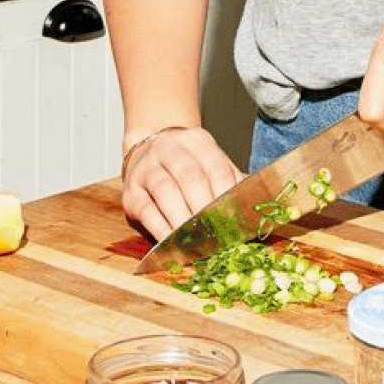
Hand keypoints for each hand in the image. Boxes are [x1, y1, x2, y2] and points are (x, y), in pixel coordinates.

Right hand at [121, 126, 240, 241]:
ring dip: (182, 219)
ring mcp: (146, 168)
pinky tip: (171, 241)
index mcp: (198, 141)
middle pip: (191, 178)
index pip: (217, 168)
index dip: (226, 195)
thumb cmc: (187, 162)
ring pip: (166, 192)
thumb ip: (230, 181)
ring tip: (195, 239)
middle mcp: (169, 150)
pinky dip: (160, 227)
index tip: (234, 219)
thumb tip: (253, 207)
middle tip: (216, 232)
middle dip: (205, 208)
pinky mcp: (130, 191)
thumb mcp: (211, 161)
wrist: (147, 149)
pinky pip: (145, 209)